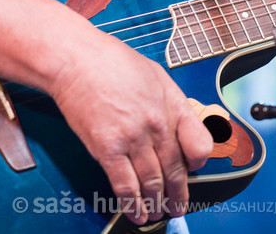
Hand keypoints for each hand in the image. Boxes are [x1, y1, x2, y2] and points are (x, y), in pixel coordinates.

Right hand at [49, 28, 212, 223]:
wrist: (77, 60)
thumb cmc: (112, 62)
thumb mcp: (156, 75)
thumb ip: (171, 102)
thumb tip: (178, 127)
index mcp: (172, 105)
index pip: (198, 145)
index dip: (197, 163)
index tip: (193, 171)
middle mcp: (157, 125)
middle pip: (175, 170)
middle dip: (178, 195)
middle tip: (178, 208)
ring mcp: (133, 139)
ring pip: (151, 182)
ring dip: (156, 203)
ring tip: (158, 214)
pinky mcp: (107, 148)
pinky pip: (124, 185)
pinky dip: (132, 204)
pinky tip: (137, 213)